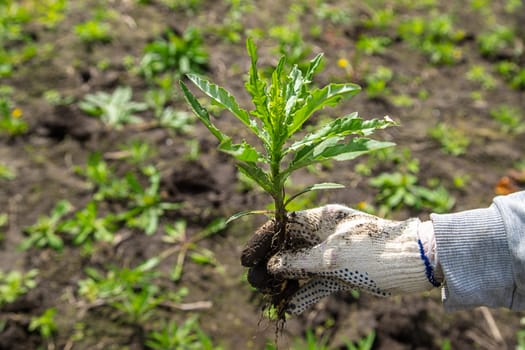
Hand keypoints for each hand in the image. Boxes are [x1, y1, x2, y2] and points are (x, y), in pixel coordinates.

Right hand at [241, 205, 440, 314]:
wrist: (415, 263)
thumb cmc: (374, 251)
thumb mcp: (333, 257)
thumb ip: (300, 262)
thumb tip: (272, 266)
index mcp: (321, 218)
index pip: (282, 225)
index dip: (262, 240)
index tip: (246, 258)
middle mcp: (324, 234)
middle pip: (288, 247)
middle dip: (269, 263)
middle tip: (253, 281)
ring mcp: (333, 254)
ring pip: (300, 266)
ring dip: (283, 280)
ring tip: (267, 295)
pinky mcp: (343, 272)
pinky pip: (317, 282)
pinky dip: (305, 293)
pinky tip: (289, 308)